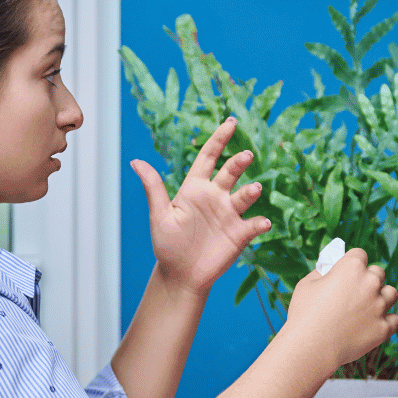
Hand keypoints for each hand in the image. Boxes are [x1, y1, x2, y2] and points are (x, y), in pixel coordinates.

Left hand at [131, 118, 270, 295]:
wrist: (181, 275)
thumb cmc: (167, 244)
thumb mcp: (159, 215)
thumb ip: (153, 188)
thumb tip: (135, 161)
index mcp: (195, 187)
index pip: (209, 156)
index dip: (219, 139)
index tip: (231, 122)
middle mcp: (215, 196)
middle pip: (230, 172)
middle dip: (239, 162)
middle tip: (245, 156)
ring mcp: (229, 214)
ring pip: (245, 196)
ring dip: (251, 191)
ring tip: (253, 190)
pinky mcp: (240, 234)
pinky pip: (254, 224)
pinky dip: (260, 223)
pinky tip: (262, 223)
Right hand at [285, 248, 397, 372]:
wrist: (309, 348)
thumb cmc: (304, 314)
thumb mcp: (307, 284)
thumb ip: (323, 272)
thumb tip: (331, 269)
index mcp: (351, 267)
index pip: (360, 254)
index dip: (352, 263)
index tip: (347, 272)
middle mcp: (370, 283)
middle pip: (378, 272)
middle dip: (368, 279)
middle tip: (355, 293)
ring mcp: (379, 306)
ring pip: (391, 293)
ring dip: (382, 297)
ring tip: (368, 308)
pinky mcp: (383, 328)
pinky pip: (395, 320)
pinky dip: (386, 321)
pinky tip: (374, 324)